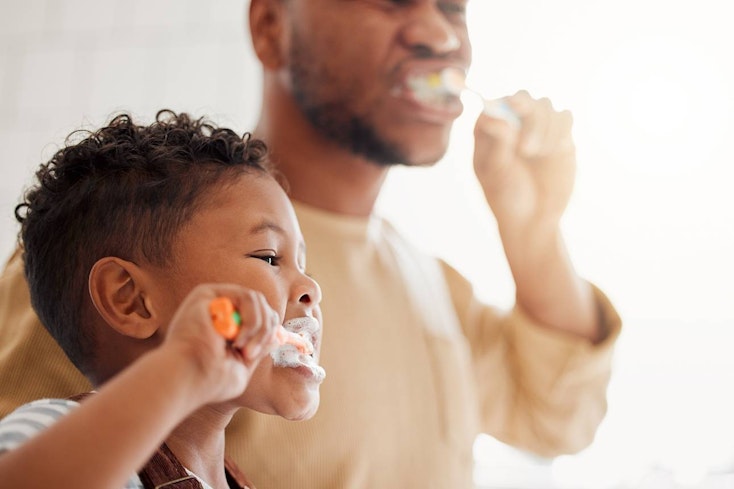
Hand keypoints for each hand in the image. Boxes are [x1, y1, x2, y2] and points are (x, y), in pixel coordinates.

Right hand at [162, 283, 279, 404]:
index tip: (256, 354)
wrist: (188, 378)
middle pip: (262, 305)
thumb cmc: (210, 380)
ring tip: (243, 348)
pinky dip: (249, 319)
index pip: (261, 316)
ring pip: (256, 299)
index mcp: (227, 326)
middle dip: (265, 330)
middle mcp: (220, 310)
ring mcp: (214, 300)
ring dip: (258, 327)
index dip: (269, 331)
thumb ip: (258, 349)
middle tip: (251, 354)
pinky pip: (245, 295)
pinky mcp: (207, 293)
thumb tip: (278, 335)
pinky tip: (235, 338)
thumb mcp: (242, 366)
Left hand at [473, 90, 575, 235]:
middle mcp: (513, 123)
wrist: (533, 219)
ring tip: (535, 156)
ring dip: (542, 128)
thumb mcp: (495, 175)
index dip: (502, 107)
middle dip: (527, 117)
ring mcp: (538, 127)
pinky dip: (560, 131)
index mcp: (489, 130)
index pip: (494, 103)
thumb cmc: (505, 197)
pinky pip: (565, 117)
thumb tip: (495, 119)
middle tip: (526, 150)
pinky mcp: (560, 135)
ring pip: (546, 105)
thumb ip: (497, 146)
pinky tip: (553, 152)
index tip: (509, 123)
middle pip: (523, 98)